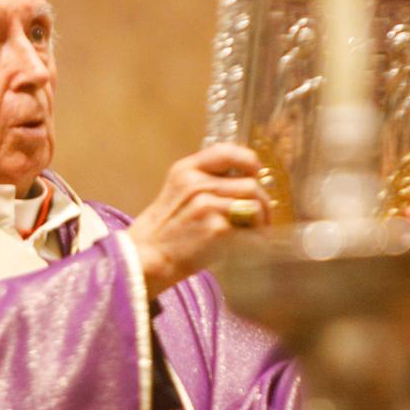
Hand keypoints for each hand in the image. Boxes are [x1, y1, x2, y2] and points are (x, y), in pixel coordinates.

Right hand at [124, 143, 271, 296]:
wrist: (147, 257)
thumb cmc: (165, 230)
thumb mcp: (176, 191)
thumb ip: (204, 181)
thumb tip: (245, 180)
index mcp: (185, 170)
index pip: (226, 152)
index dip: (248, 160)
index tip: (255, 173)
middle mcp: (197, 184)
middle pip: (250, 183)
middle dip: (263, 201)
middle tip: (261, 216)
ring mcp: (208, 206)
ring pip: (255, 205)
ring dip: (262, 220)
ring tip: (256, 232)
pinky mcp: (217, 229)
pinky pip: (251, 230)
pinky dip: (257, 239)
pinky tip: (250, 246)